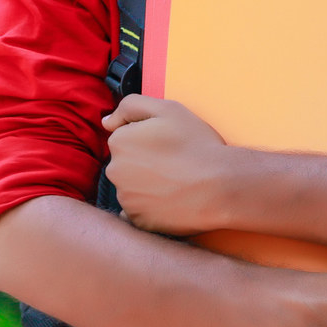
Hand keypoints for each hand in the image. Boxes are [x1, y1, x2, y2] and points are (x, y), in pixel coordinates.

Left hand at [101, 94, 239, 235]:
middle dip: (143, 162)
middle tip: (173, 163)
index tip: (168, 144)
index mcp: (119, 142)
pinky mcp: (138, 220)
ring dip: (147, 185)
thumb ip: (130, 106)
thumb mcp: (166, 108)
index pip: (125, 137)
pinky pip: (139, 211)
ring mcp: (125, 198)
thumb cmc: (195, 145)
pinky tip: (170, 201)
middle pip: (125, 163)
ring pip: (132, 187)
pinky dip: (150, 207)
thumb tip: (107, 121)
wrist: (219, 187)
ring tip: (176, 182)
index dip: (148, 139)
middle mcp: (114, 171)